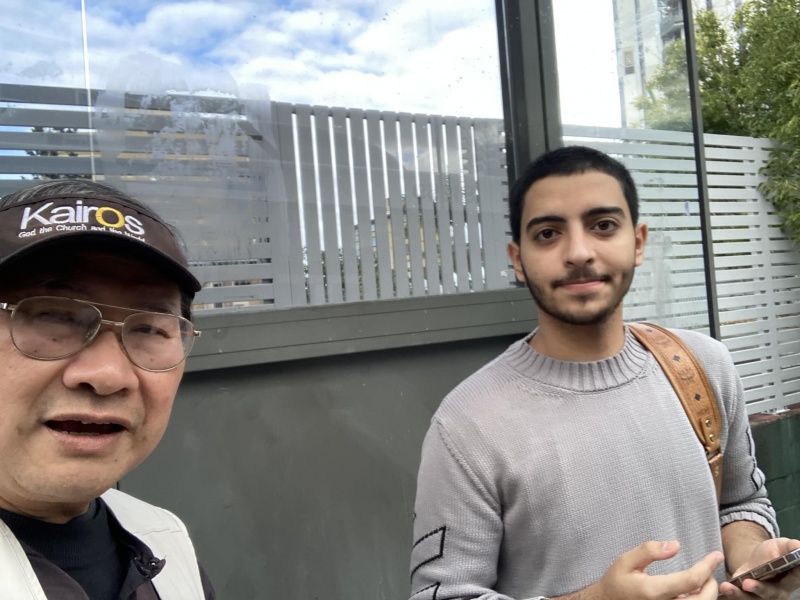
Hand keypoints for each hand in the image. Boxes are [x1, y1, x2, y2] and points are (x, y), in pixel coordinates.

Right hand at [592, 540, 723, 599]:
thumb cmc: (616, 582)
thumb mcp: (626, 561)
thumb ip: (649, 551)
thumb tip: (676, 545)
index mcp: (653, 591)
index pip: (691, 580)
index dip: (707, 566)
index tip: (716, 555)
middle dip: (711, 583)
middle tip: (708, 571)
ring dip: (706, 594)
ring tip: (701, 581)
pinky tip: (690, 592)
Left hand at [718, 537, 799, 598]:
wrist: (757, 559)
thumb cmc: (774, 554)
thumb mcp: (781, 546)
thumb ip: (789, 546)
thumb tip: (798, 546)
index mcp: (791, 580)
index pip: (795, 578)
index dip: (792, 576)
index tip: (788, 570)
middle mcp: (779, 592)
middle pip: (771, 593)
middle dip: (759, 589)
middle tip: (747, 584)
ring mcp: (762, 596)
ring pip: (752, 599)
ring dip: (739, 594)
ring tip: (727, 587)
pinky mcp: (746, 595)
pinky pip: (739, 597)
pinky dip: (730, 594)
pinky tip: (722, 589)